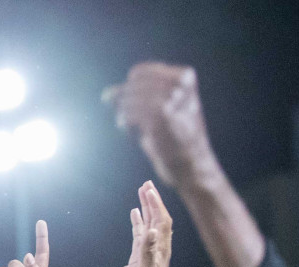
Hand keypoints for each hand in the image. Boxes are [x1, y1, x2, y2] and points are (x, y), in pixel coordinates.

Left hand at [102, 63, 218, 188]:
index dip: (126, 88)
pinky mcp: (161, 116)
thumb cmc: (174, 136)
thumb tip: (106, 94)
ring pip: (129, 99)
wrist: (191, 162)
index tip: (127, 104)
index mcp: (185, 76)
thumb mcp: (164, 107)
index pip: (139, 72)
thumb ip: (138, 96)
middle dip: (122, 102)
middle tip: (125, 118)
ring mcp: (172, 99)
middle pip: (131, 86)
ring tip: (127, 125)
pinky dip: (124, 123)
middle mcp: (180, 85)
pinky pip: (130, 113)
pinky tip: (130, 132)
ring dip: (123, 113)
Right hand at [119, 182, 172, 266]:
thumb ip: (148, 251)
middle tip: (146, 184)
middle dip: (153, 200)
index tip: (148, 190)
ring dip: (146, 207)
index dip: (156, 204)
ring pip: (150, 223)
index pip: (161, 220)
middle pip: (158, 217)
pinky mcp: (139, 256)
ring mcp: (149, 250)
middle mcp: (158, 246)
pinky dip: (138, 221)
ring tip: (141, 192)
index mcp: (161, 247)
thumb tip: (152, 231)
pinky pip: (140, 233)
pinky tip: (134, 214)